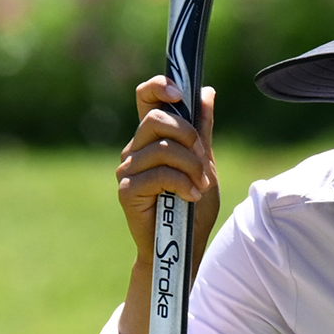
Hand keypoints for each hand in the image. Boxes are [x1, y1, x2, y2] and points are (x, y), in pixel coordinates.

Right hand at [112, 76, 218, 333]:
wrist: (184, 246)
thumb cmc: (193, 206)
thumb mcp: (204, 162)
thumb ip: (202, 130)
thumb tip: (206, 92)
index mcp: (152, 137)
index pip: (145, 98)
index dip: (158, 87)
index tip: (178, 92)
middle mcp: (135, 149)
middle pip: (157, 119)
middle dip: (187, 135)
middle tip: (203, 157)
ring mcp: (127, 170)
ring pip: (161, 148)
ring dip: (191, 165)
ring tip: (201, 185)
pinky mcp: (127, 191)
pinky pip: (158, 174)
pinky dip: (181, 182)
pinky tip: (191, 195)